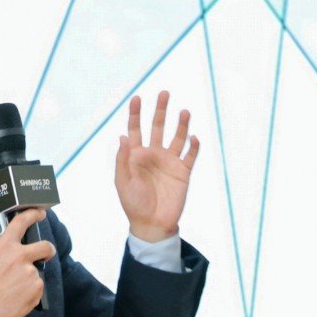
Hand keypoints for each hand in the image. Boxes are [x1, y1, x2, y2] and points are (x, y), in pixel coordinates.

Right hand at [0, 209, 54, 316]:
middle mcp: (21, 257)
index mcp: (5, 247)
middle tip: (45, 255)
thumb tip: (6, 251)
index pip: (21, 223)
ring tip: (11, 289)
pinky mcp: (37, 289)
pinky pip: (37, 288)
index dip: (33, 215)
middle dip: (48, 250)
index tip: (41, 213)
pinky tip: (16, 297)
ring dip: (28, 280)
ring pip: (36, 273)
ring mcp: (30, 274)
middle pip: (46, 247)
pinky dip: (29, 293)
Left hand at [115, 91, 199, 242]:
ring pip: (176, 138)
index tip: (137, 98)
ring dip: (181, 124)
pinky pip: (190, 156)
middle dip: (160, 110)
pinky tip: (194, 138)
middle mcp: (153, 154)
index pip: (136, 129)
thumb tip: (122, 136)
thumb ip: (123, 159)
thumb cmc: (133, 203)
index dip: (136, 113)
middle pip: (157, 126)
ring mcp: (169, 162)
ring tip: (185, 111)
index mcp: (136, 155)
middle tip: (164, 93)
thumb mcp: (122, 181)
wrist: (152, 223)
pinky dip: (193, 147)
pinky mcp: (183, 173)